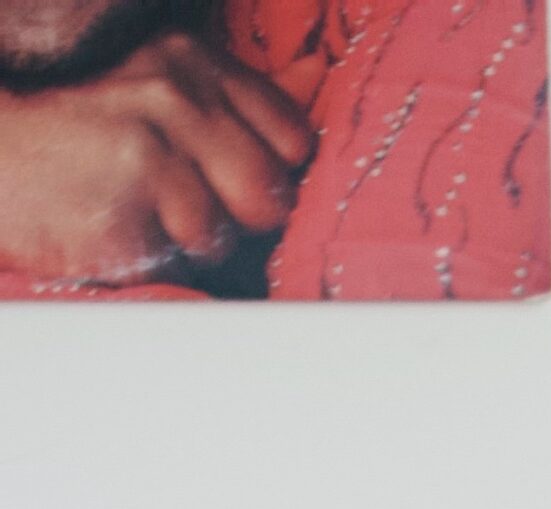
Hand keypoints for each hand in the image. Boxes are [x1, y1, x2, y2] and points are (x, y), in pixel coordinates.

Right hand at [0, 33, 314, 286]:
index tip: (230, 174)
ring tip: (144, 208)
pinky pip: (185, 261)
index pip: (295, 138)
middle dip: (239, 214)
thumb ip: (239, 112)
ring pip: (229, 232)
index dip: (275, 172)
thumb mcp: (167, 98)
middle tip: (180, 196)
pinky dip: (160, 257)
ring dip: (195, 239)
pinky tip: (121, 224)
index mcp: (192, 60)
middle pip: (272, 193)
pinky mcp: (130, 206)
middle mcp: (174, 93)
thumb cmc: (93, 141)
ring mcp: (150, 148)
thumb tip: (310, 118)